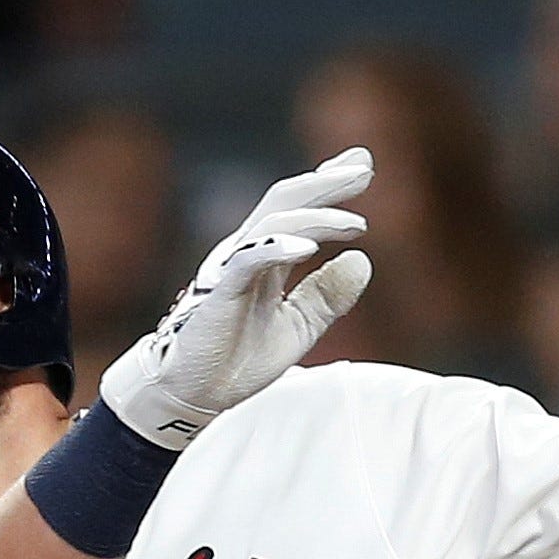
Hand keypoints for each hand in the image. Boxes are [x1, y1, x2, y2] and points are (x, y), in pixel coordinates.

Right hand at [99, 150, 373, 448]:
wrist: (195, 393)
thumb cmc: (238, 358)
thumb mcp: (299, 326)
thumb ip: (328, 295)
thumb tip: (363, 261)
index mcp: (265, 258)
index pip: (298, 210)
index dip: (327, 187)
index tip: (361, 165)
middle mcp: (248, 253)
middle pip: (287, 202)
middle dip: (325, 183)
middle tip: (364, 168)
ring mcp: (232, 269)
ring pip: (273, 224)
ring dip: (316, 218)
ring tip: (355, 224)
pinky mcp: (220, 292)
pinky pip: (249, 260)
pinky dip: (278, 248)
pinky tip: (309, 248)